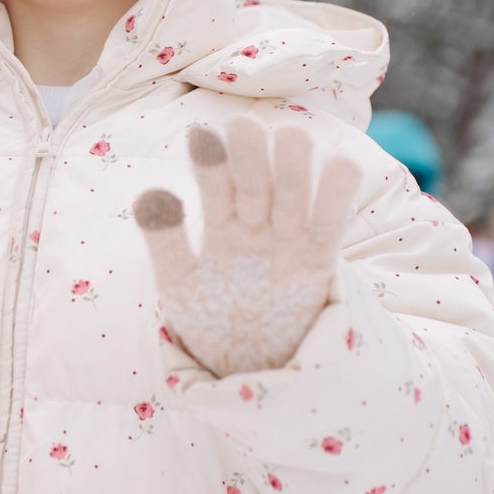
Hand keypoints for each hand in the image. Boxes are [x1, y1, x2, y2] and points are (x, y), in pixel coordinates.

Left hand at [133, 116, 361, 377]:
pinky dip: (336, 198)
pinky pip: (329, 228)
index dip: (209, 162)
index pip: (215, 185)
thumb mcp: (179, 284)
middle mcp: (256, 224)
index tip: (200, 134)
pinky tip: (342, 164)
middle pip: (256, 181)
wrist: (246, 368)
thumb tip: (151, 194)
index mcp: (220, 223)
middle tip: (244, 125)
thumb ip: (166, 242)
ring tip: (291, 137)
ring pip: (293, 195)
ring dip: (293, 168)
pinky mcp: (317, 264)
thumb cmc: (210, 319)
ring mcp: (288, 241)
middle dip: (250, 156)